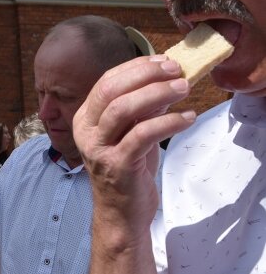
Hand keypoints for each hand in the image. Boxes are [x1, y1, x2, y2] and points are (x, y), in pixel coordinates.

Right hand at [73, 55, 195, 235]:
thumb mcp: (133, 132)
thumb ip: (143, 107)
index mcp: (85, 119)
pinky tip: (187, 118)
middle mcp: (86, 132)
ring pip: (123, 109)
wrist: (121, 212)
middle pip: (112, 90)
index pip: (107, 81)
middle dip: (147, 75)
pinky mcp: (117, 165)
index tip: (164, 61)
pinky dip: (168, 122)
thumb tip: (167, 78)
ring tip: (184, 89)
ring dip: (158, 94)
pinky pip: (142, 135)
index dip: (136, 67)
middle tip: (177, 72)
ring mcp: (98, 149)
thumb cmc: (128, 169)